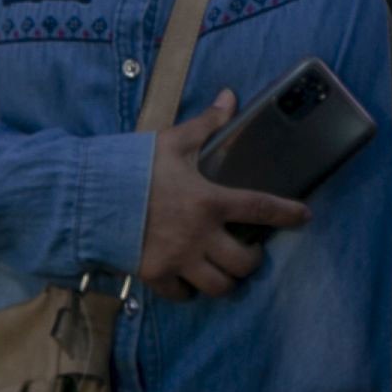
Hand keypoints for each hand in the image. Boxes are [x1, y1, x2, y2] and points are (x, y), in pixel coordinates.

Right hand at [137, 89, 310, 300]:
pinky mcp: (155, 274)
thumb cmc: (132, 166)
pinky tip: (188, 281)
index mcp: (209, 200)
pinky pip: (182, 295)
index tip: (303, 216)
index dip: (287, 213)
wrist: (87, 196)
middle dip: (252, 260)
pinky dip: (188, 291)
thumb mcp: (173, 140)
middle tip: (248, 252)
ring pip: (219, 286)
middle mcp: (199, 234)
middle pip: (244, 262)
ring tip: (224, 270)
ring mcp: (178, 258)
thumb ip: (206, 124)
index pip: (261, 208)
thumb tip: (230, 97)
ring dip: (226, 280)